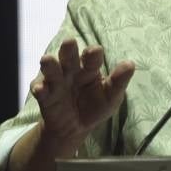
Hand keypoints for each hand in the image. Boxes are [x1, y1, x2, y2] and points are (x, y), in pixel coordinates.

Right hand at [30, 38, 134, 152]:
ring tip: (47, 60)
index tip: (95, 52)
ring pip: (52, 69)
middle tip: (69, 42)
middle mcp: (71, 70)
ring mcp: (57, 82)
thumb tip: (130, 65)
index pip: (92, 56)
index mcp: (89, 68)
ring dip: (49, 64)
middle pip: (69, 56)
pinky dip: (39, 89)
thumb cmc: (96, 106)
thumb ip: (119, 82)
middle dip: (68, 49)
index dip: (93, 53)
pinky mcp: (45, 96)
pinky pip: (40, 90)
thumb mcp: (111, 96)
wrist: (76, 128)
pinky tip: (40, 89)